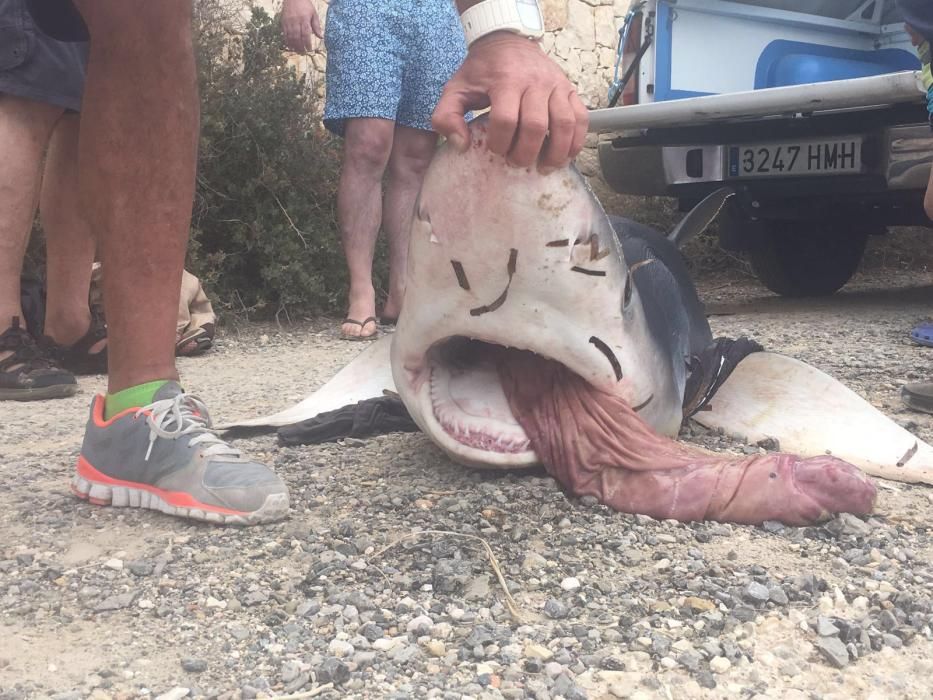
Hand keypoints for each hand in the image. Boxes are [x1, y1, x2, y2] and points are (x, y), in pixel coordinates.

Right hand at [281, 0, 322, 52]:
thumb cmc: (305, 5)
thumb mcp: (313, 13)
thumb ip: (316, 26)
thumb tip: (321, 37)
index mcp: (305, 20)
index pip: (306, 34)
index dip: (307, 43)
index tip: (309, 49)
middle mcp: (296, 21)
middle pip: (297, 37)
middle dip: (300, 46)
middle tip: (302, 52)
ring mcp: (288, 22)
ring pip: (290, 36)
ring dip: (293, 45)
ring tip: (296, 51)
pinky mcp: (283, 22)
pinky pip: (284, 33)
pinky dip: (287, 40)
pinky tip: (289, 45)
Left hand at [432, 32, 587, 170]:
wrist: (507, 40)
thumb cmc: (481, 70)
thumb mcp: (455, 89)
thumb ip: (446, 116)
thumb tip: (461, 145)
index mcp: (505, 81)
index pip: (505, 120)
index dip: (499, 143)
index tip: (494, 150)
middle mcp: (535, 81)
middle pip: (535, 126)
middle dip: (525, 153)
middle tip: (516, 163)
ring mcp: (556, 85)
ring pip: (564, 124)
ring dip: (555, 152)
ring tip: (544, 167)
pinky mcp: (570, 89)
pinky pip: (581, 118)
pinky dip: (577, 141)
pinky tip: (566, 155)